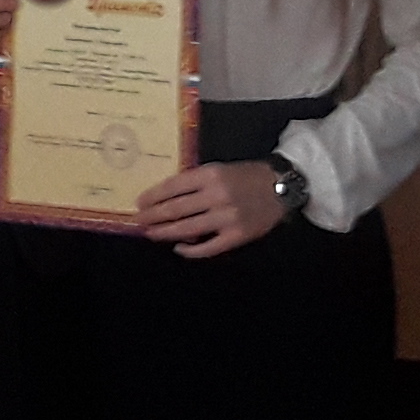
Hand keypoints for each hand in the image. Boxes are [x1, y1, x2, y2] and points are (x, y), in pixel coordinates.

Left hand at [139, 162, 287, 257]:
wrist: (280, 186)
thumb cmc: (246, 176)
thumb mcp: (219, 169)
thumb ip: (195, 182)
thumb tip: (166, 197)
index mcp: (210, 175)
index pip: (173, 187)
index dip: (153, 196)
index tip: (139, 202)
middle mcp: (216, 195)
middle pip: (175, 209)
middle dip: (153, 216)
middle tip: (138, 221)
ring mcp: (227, 218)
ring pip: (187, 229)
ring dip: (165, 232)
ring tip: (151, 234)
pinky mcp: (237, 236)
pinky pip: (208, 247)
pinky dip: (191, 250)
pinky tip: (179, 248)